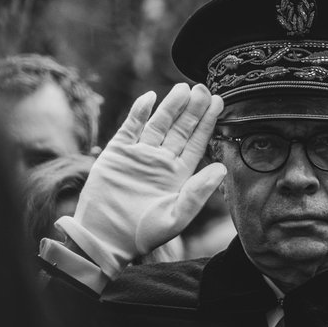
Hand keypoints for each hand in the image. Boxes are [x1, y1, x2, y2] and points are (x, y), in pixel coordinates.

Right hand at [55, 83, 225, 278]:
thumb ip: (199, 192)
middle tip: (203, 88)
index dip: (207, 122)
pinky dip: (139, 112)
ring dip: (170, 106)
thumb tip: (222, 168)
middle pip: (180, 129)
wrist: (105, 238)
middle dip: (192, 109)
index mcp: (179, 175)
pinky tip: (150, 98)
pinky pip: (130, 127)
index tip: (218, 102)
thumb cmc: (143, 234)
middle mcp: (161, 161)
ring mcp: (139, 155)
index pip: (197, 143)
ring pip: (158, 124)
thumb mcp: (177, 217)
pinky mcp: (117, 153)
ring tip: (183, 88)